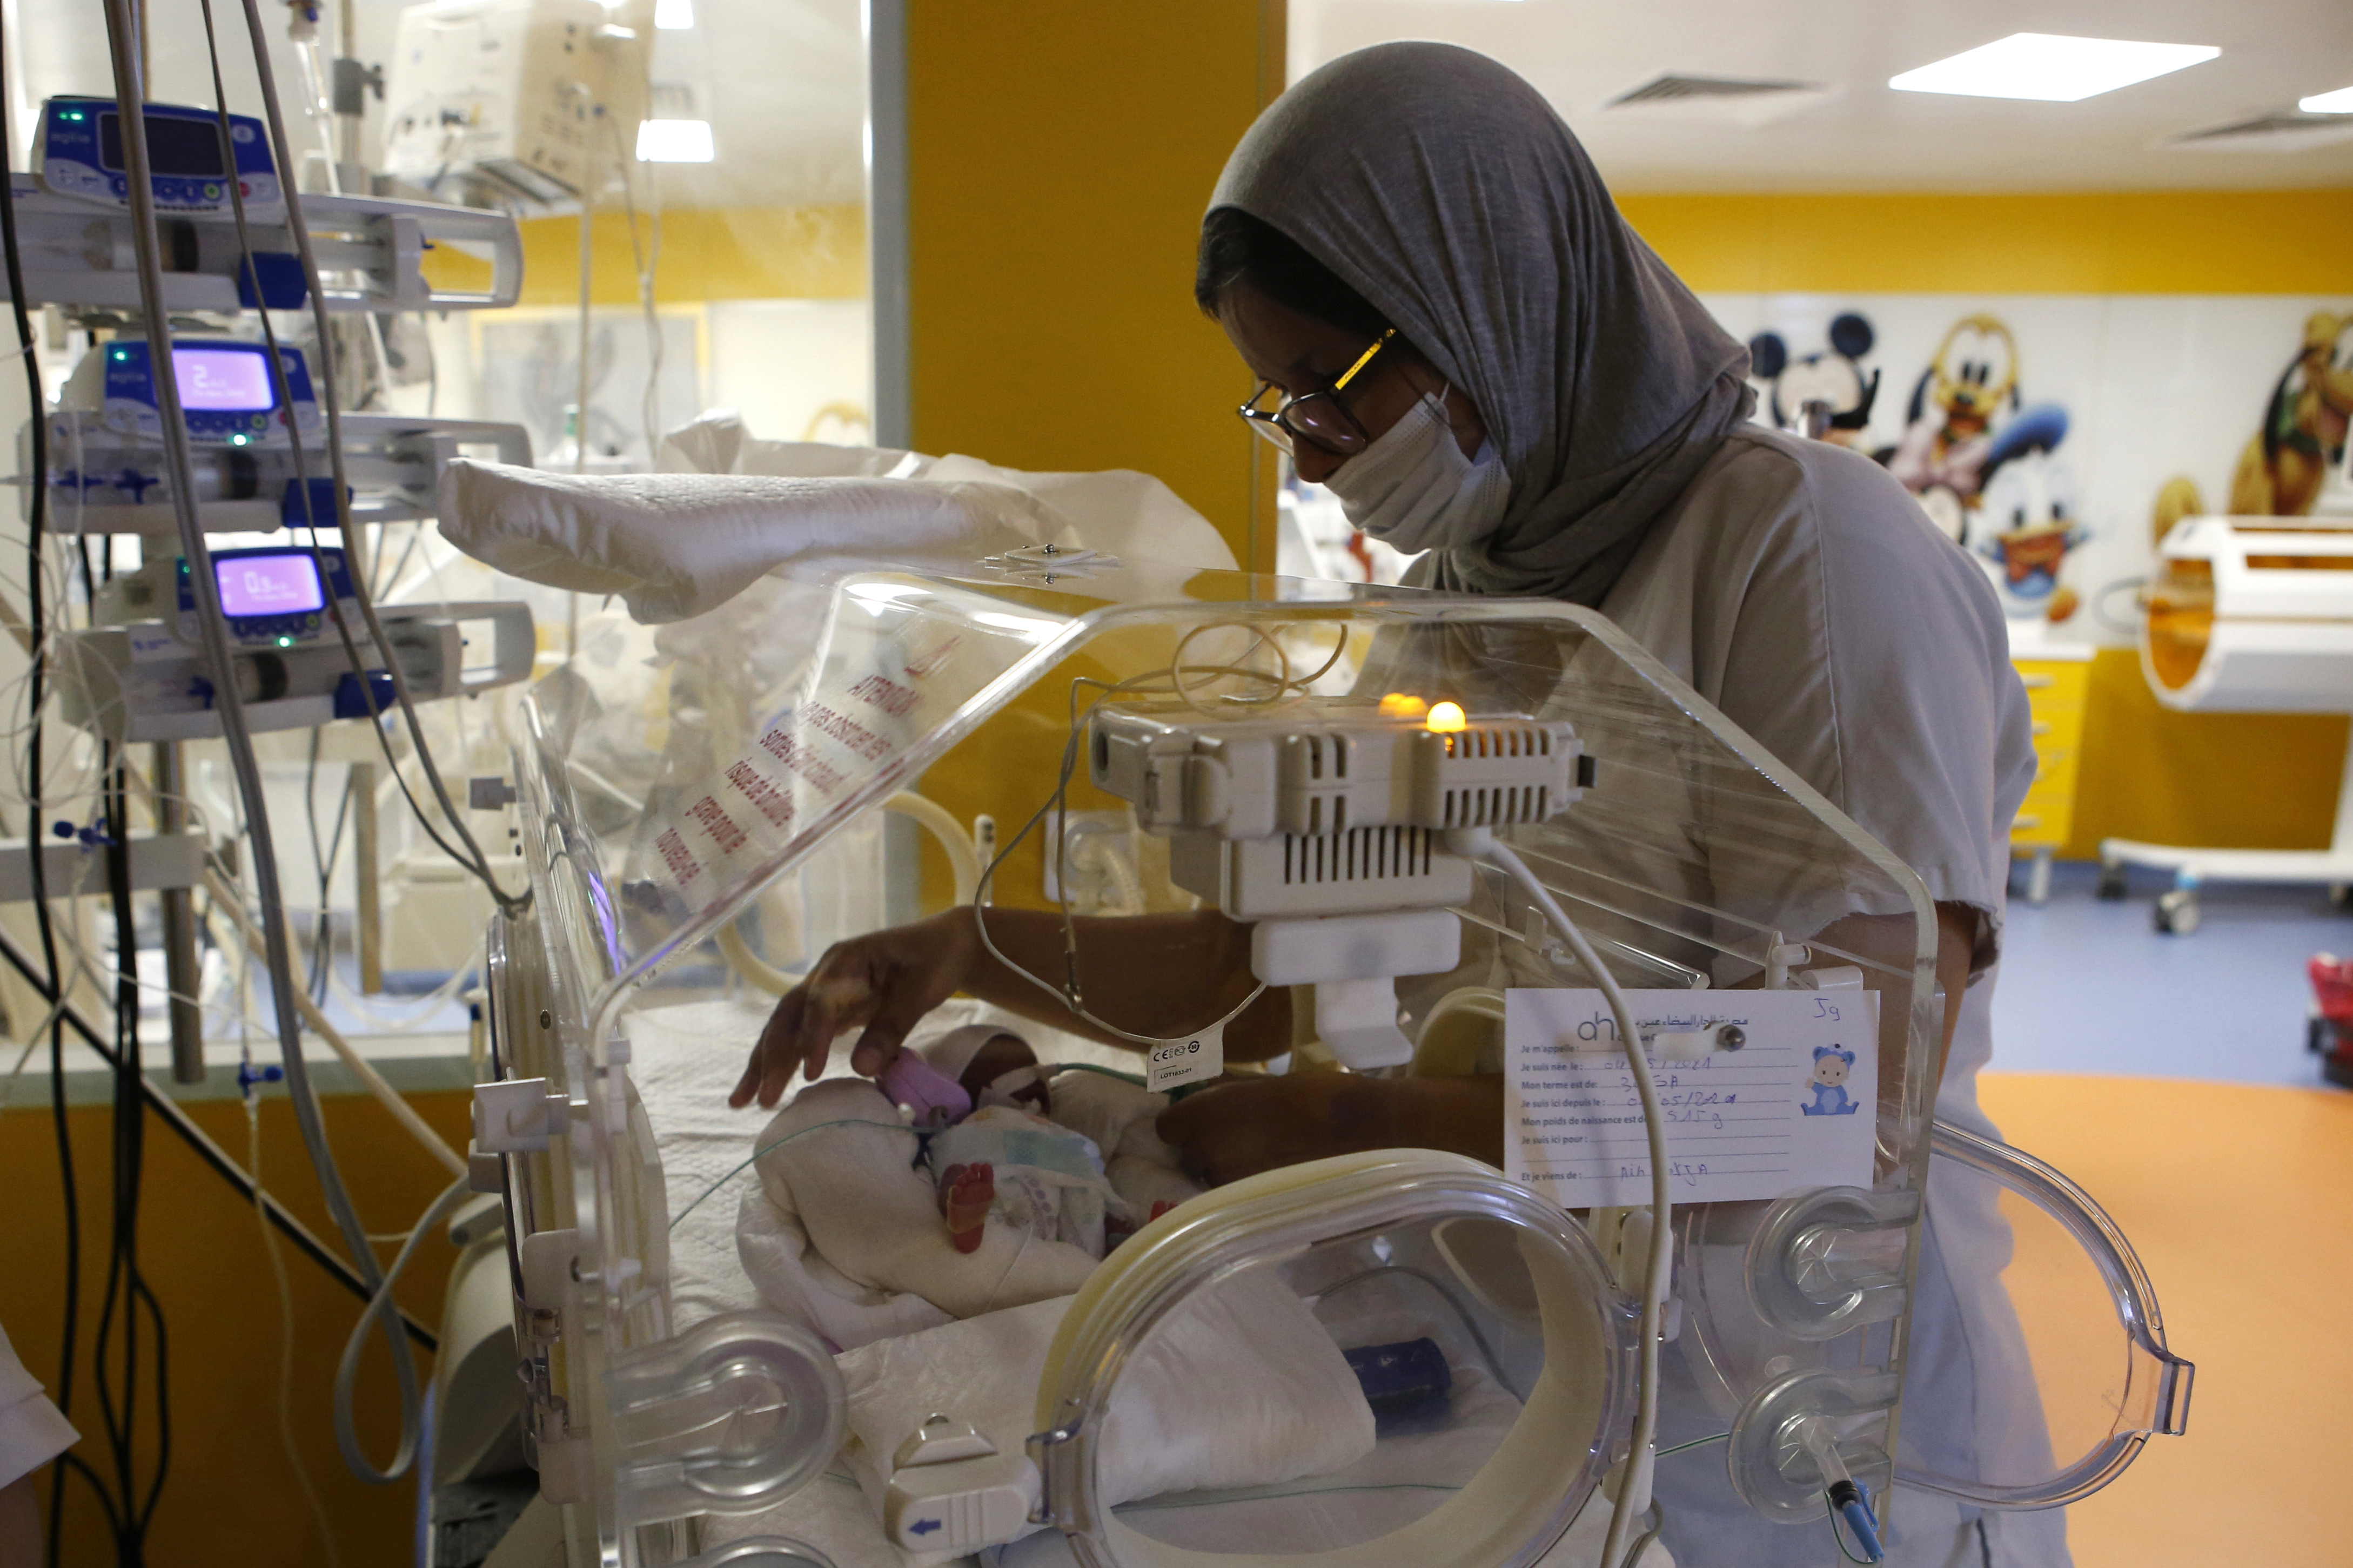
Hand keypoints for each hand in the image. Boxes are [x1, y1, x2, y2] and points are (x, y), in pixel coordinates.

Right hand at [730, 908, 978, 1108]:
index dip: (812, 1037)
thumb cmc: (936, 959)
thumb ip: (893, 1025)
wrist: (947, 944)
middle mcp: (827, 974)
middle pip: (789, 1015)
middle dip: (770, 1057)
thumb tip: (862, 1069)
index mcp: (846, 960)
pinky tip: (772, 1084)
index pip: (819, 1001)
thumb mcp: (922, 988)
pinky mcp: (833, 1008)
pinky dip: (787, 1060)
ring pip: (787, 1027)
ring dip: (766, 1062)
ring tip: (743, 1101)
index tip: (810, 1072)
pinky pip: (803, 1035)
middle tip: (760, 1099)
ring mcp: (826, 991)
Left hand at [1156, 1072, 1505, 1183]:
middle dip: (1212, 1151)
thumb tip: (1209, 1103)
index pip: (1168, 1128)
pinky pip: (1238, 1202)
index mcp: (1205, 1115)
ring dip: (1230, 1175)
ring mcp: (1228, 1187)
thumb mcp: (1264, 1085)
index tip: (1207, 1124)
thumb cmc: (1315, 1096)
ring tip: (1269, 1163)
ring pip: (1214, 1183)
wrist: (1361, 1132)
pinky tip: (1281, 1181)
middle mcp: (1207, 1154)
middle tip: (1247, 1142)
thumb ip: (1229, 1099)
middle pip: (1190, 1157)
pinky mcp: (1253, 1210)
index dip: (1186, 1126)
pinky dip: (1253, 1194)